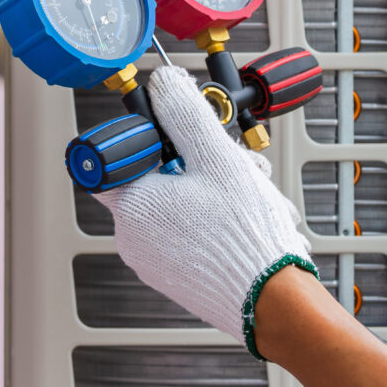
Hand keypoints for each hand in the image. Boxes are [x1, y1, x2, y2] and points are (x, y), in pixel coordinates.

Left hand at [94, 65, 314, 353]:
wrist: (274, 303)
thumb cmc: (244, 237)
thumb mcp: (216, 157)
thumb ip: (185, 113)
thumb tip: (163, 83)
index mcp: (132, 206)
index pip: (111, 158)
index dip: (141, 136)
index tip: (170, 130)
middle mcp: (134, 238)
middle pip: (156, 177)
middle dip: (197, 160)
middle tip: (229, 158)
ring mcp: (155, 262)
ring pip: (179, 203)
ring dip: (215, 187)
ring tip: (252, 190)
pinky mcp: (179, 276)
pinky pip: (189, 231)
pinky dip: (216, 217)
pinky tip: (249, 214)